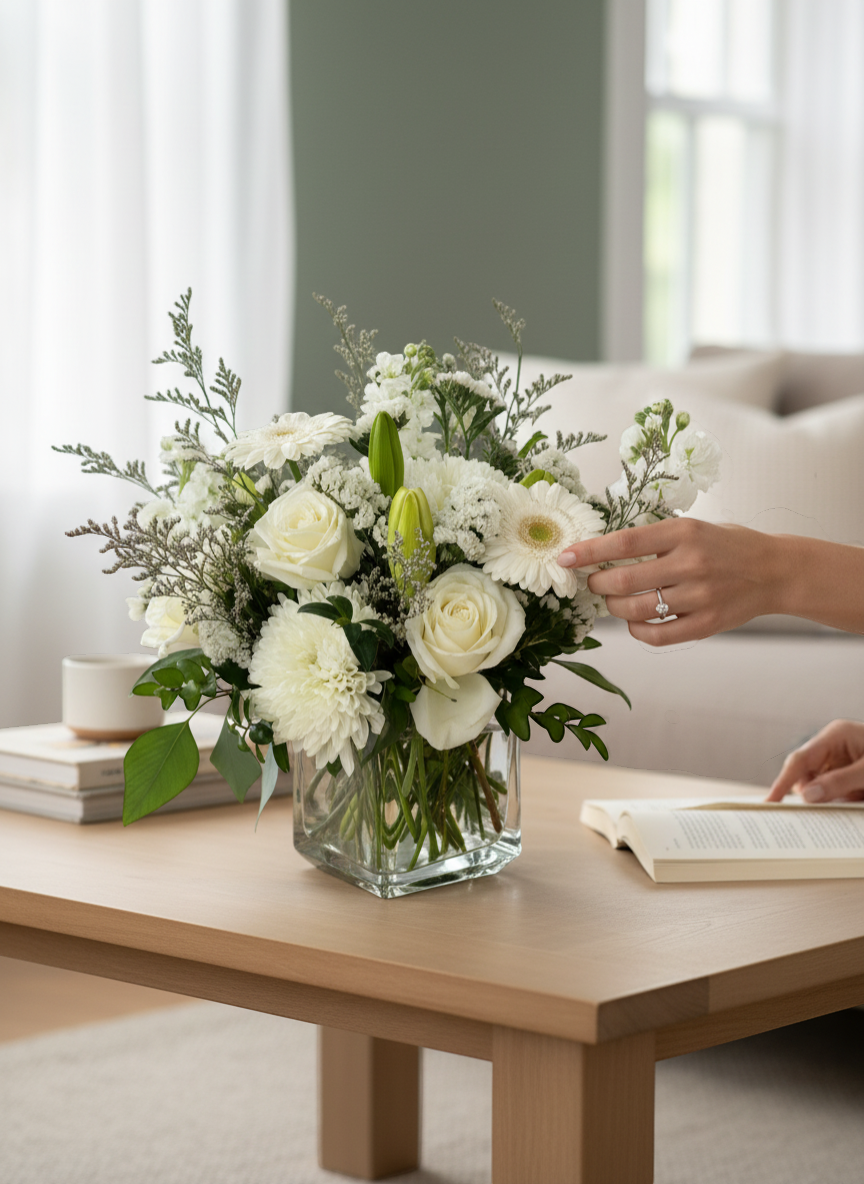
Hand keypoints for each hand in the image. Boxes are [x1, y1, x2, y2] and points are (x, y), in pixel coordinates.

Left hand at [557, 518, 781, 645]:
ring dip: (614, 606)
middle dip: (599, 583)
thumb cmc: (727, 546)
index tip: (566, 557)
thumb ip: (655, 540)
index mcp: (684, 533)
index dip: (590, 551)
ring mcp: (699, 597)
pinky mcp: (705, 624)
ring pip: (636, 609)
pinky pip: (657, 635)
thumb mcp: (693, 528)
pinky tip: (635, 620)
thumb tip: (603, 551)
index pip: (624, 542)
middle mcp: (690, 564)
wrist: (774, 571)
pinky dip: (637, 630)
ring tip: (613, 599)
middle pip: (624, 579)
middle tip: (594, 582)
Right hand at [765, 720, 863, 801]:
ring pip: (815, 786)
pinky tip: (850, 801)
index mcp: (835, 736)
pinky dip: (835, 803)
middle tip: (809, 814)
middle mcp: (832, 746)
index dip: (782, 782)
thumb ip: (840, 781)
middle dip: (809, 795)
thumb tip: (807, 796)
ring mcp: (838, 760)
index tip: (770, 801)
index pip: (799, 759)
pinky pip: (830, 792)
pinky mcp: (845, 775)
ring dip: (826, 801)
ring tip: (848, 801)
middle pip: (804, 774)